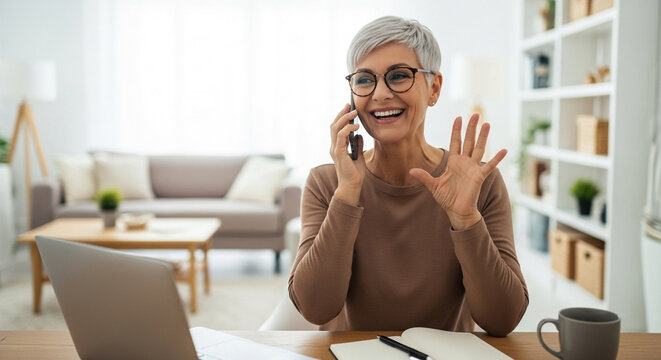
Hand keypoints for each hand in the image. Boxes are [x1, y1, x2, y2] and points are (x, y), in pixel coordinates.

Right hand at [330, 104, 365, 204]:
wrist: (352, 186)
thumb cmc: (354, 174)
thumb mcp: (359, 155)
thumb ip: (357, 145)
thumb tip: (358, 135)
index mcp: (337, 147)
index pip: (336, 129)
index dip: (341, 117)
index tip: (348, 109)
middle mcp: (334, 147)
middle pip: (334, 125)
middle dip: (341, 114)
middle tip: (349, 105)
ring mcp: (335, 150)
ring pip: (335, 128)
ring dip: (345, 118)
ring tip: (354, 113)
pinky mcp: (339, 153)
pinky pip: (341, 136)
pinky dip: (347, 129)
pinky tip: (355, 126)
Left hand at [409, 114, 506, 229]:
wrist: (456, 211)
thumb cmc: (447, 198)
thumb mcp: (433, 186)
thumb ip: (424, 177)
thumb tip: (411, 171)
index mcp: (453, 162)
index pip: (455, 142)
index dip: (456, 130)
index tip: (458, 117)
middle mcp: (464, 162)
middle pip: (469, 141)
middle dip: (471, 128)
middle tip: (475, 114)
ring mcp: (473, 168)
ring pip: (479, 149)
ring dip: (483, 137)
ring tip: (487, 124)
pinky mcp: (479, 177)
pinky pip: (489, 166)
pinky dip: (497, 158)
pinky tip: (504, 150)